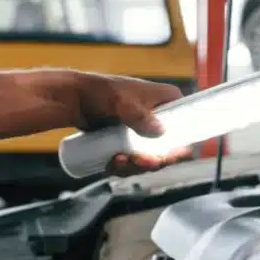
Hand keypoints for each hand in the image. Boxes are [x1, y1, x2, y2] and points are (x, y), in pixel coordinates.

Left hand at [73, 74, 194, 175]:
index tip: (180, 153)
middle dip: (157, 159)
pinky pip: (133, 160)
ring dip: (136, 166)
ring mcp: (141, 132)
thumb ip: (140, 115)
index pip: (186, 118)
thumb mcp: (122, 102)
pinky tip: (111, 163)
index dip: (186, 137)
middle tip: (145, 163)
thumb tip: (160, 131)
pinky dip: (124, 167)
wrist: (73, 100)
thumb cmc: (100, 92)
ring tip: (118, 162)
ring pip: (150, 157)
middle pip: (169, 146)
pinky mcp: (127, 143)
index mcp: (164, 100)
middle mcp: (157, 117)